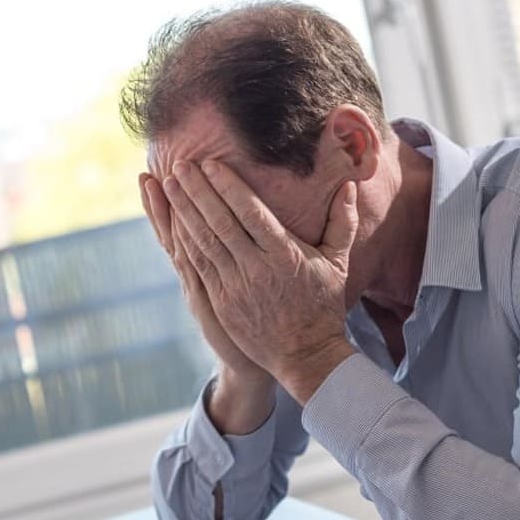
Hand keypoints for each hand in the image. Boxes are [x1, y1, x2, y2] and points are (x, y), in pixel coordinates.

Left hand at [163, 160, 356, 403]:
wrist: (305, 356)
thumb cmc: (323, 306)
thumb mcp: (338, 263)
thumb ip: (343, 222)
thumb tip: (350, 187)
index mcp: (284, 255)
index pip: (251, 213)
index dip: (229, 187)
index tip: (211, 164)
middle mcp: (256, 269)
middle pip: (221, 223)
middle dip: (197, 191)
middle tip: (179, 163)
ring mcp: (235, 287)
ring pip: (203, 242)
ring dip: (184, 211)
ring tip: (169, 184)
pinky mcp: (221, 302)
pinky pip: (198, 265)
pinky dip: (184, 240)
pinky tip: (172, 220)